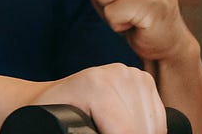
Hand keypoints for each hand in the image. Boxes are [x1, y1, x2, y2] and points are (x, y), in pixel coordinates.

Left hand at [33, 64, 165, 133]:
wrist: (43, 98)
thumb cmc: (45, 116)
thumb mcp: (63, 128)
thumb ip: (83, 133)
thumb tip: (109, 130)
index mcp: (96, 85)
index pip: (126, 131)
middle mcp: (117, 73)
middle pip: (141, 128)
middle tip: (103, 132)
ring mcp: (131, 74)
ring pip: (153, 125)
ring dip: (141, 133)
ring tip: (111, 130)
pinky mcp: (142, 79)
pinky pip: (158, 117)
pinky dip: (148, 129)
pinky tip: (126, 128)